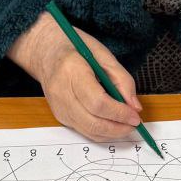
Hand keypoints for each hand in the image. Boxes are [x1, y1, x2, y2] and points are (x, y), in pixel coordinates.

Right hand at [8, 13, 142, 140]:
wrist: (45, 51)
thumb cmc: (75, 48)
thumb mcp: (103, 54)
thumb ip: (122, 80)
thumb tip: (134, 107)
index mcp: (72, 71)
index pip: (98, 103)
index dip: (119, 113)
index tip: (135, 116)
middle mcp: (61, 93)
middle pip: (93, 122)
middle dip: (118, 128)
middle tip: (134, 124)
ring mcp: (58, 107)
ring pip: (89, 131)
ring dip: (111, 133)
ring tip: (126, 126)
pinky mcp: (59, 115)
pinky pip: (83, 130)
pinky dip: (101, 131)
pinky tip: (112, 124)